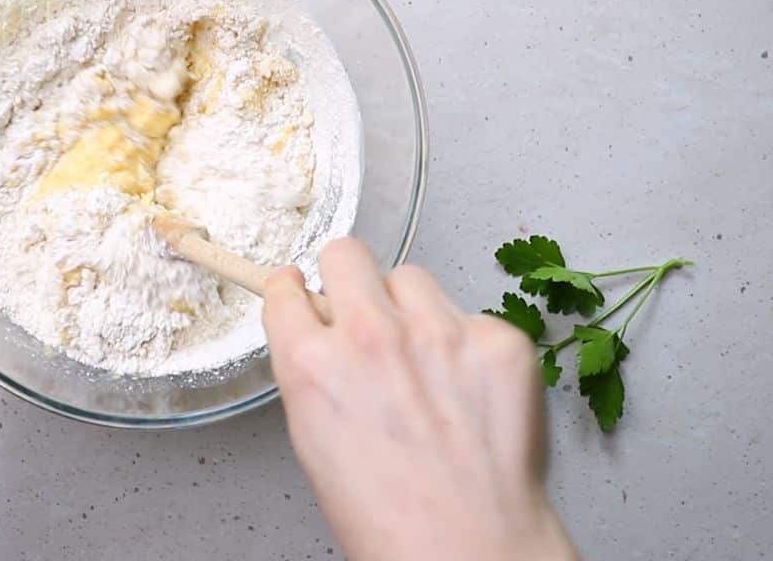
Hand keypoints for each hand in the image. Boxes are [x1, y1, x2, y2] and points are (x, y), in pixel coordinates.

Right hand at [263, 238, 577, 560]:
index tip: (303, 291)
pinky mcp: (497, 339)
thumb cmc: (387, 518)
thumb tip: (322, 335)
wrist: (468, 551)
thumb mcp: (316, 440)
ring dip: (411, 307)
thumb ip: (315, 374)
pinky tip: (470, 389)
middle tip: (364, 310)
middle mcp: (369, 335)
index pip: (286, 290)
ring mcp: (438, 331)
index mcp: (310, 364)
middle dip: (348, 277)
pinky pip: (471, 314)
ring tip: (426, 359)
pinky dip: (468, 344)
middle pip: (345, 253)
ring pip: (411, 277)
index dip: (294, 292)